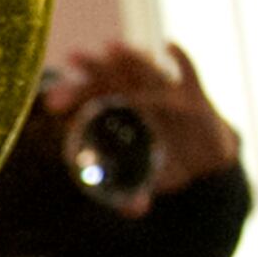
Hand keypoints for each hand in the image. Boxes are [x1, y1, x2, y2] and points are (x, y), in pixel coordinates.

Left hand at [47, 42, 238, 195]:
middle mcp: (140, 102)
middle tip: (72, 57)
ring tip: (112, 46)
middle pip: (112, 79)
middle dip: (93, 69)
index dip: (72, 99)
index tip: (52, 103)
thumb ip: (138, 194)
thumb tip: (134, 210)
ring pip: (145, 71)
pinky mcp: (196, 96)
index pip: (91, 103)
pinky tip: (169, 46)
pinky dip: (182, 59)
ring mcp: (167, 95)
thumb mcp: (147, 180)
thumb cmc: (168, 167)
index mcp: (120, 118)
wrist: (206, 160)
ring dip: (130, 57)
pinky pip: (189, 73)